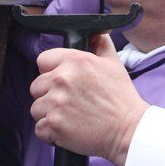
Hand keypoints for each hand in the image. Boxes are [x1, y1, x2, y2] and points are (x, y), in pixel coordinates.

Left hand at [30, 33, 149, 165]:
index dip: (50, 71)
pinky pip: (39, 129)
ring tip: (70, 116)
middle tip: (70, 102)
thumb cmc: (121, 98)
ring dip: (49, 115)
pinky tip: (68, 129)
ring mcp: (56, 103)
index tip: (61, 82)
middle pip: (36, 86)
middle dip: (49, 95)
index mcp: (74, 61)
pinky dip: (51, 133)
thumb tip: (94, 32)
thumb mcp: (114, 62)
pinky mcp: (54, 125)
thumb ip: (100, 43)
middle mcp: (62, 79)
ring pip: (36, 108)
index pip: (42, 60)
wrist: (128, 130)